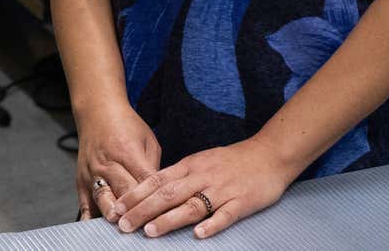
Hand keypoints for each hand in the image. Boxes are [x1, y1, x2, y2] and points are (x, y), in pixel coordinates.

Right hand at [75, 100, 161, 222]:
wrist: (97, 113)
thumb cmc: (127, 126)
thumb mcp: (148, 140)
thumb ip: (153, 167)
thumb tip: (160, 193)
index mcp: (128, 151)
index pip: (145, 180)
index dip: (155, 197)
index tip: (164, 211)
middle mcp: (108, 163)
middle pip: (125, 192)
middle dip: (136, 210)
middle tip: (147, 226)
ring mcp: (93, 173)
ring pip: (104, 199)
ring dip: (114, 215)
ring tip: (123, 227)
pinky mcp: (82, 181)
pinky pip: (85, 204)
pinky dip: (91, 218)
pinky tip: (98, 229)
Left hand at [111, 136, 299, 239]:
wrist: (271, 153)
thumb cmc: (233, 160)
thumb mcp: (202, 161)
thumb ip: (179, 176)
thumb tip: (151, 190)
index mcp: (191, 166)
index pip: (157, 180)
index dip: (135, 195)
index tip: (117, 209)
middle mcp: (203, 177)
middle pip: (168, 193)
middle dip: (143, 210)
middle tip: (124, 225)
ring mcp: (222, 189)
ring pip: (192, 204)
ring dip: (170, 219)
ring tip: (150, 232)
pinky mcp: (242, 201)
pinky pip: (226, 214)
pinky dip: (212, 225)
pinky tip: (200, 235)